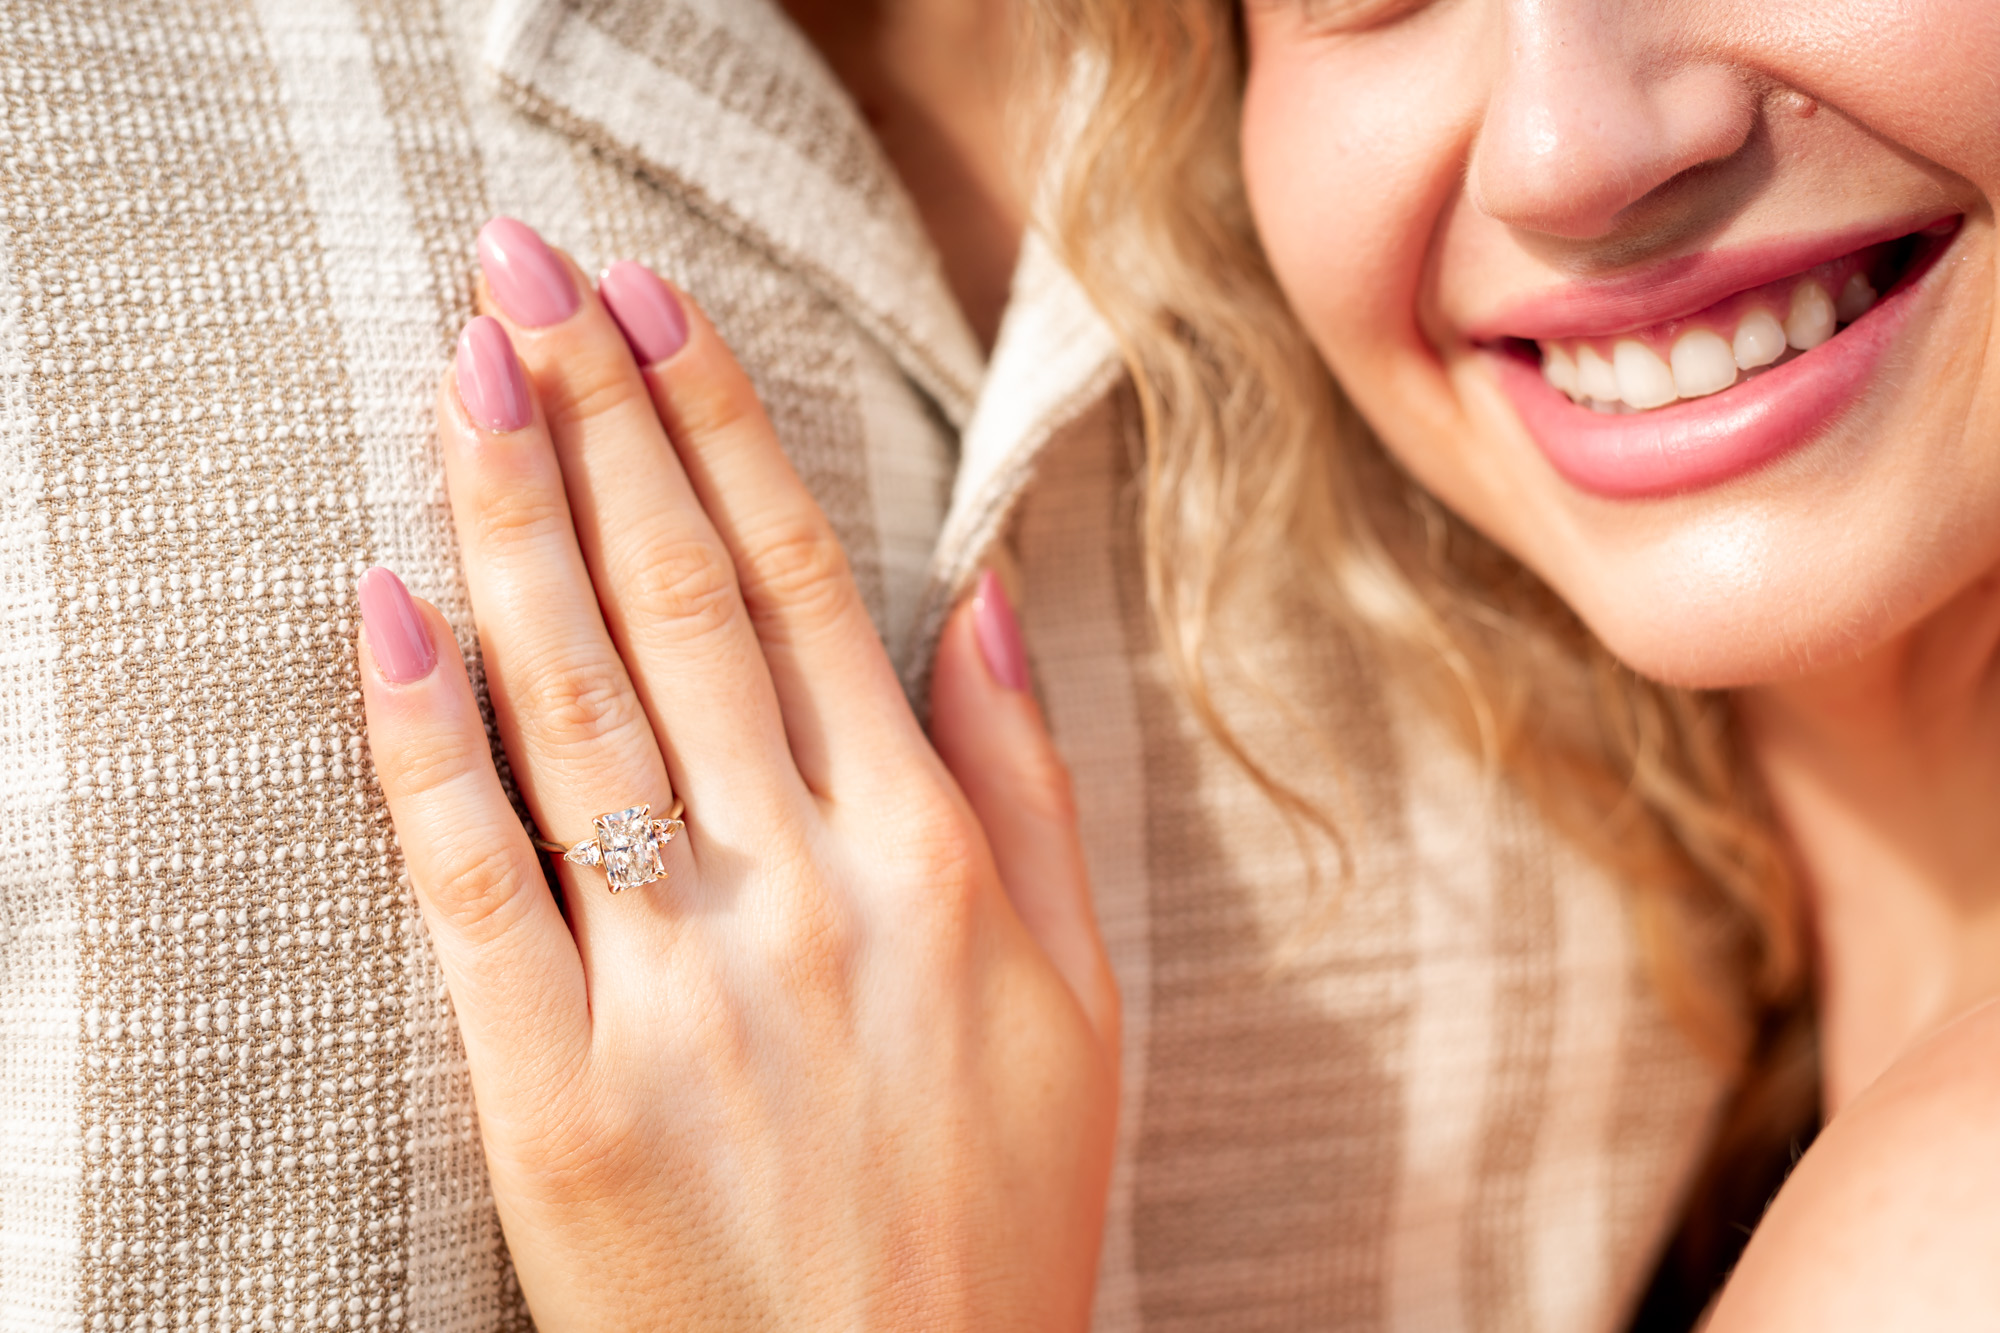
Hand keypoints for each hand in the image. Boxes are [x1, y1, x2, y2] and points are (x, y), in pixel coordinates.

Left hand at [356, 218, 1118, 1328]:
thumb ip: (1033, 793)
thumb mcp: (1081, 1004)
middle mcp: (806, 892)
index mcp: (932, 861)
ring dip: (509, 517)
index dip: (719, 429)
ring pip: (575, 702)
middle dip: (597, 416)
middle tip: (526, 274)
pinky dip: (420, 737)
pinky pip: (472, 879)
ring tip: (460, 374)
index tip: (652, 305)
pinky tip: (385, 605)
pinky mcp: (556, 1090)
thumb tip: (979, 609)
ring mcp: (675, 987)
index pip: (802, 589)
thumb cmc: (992, 1218)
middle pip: (678, 604)